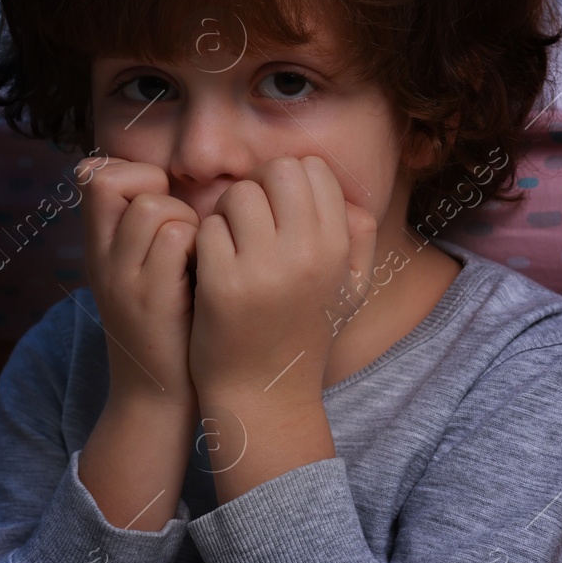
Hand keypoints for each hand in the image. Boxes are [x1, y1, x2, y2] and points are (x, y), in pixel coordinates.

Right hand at [77, 155, 200, 412]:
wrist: (157, 399)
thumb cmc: (167, 329)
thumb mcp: (139, 277)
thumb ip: (145, 234)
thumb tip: (166, 185)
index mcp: (97, 250)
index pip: (93, 176)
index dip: (132, 175)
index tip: (160, 204)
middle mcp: (100, 260)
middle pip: (111, 182)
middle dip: (155, 190)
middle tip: (179, 228)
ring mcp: (122, 279)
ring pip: (152, 207)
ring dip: (186, 221)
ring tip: (196, 255)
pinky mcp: (152, 300)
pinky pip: (177, 238)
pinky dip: (200, 246)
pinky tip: (206, 275)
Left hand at [188, 155, 378, 402]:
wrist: (264, 394)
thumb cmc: (303, 333)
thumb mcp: (349, 289)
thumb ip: (357, 238)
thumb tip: (347, 196)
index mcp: (338, 248)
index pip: (313, 168)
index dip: (287, 182)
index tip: (275, 212)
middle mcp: (308, 253)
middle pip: (277, 170)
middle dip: (257, 187)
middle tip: (248, 223)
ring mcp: (265, 268)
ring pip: (238, 194)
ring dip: (227, 213)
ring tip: (229, 246)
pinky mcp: (223, 283)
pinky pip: (207, 228)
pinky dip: (204, 242)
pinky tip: (212, 269)